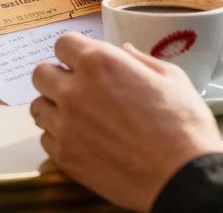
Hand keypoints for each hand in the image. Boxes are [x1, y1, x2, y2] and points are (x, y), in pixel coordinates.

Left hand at [31, 34, 222, 211]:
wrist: (183, 179)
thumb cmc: (183, 127)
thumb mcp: (172, 78)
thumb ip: (141, 60)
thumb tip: (125, 51)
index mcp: (99, 64)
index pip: (63, 44)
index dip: (74, 52)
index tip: (83, 61)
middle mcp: (74, 91)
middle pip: (41, 73)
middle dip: (58, 76)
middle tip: (78, 87)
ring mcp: (66, 125)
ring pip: (39, 106)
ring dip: (55, 106)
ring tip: (78, 115)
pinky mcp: (65, 156)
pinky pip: (46, 138)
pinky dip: (59, 137)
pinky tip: (82, 140)